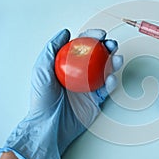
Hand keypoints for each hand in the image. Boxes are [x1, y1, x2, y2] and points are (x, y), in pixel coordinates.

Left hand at [0, 29, 122, 158]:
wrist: (49, 125)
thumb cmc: (42, 99)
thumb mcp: (41, 70)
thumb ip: (51, 50)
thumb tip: (64, 32)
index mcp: (69, 65)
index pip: (83, 46)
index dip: (92, 37)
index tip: (100, 34)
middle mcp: (81, 73)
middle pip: (98, 56)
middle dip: (108, 48)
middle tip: (112, 45)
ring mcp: (90, 86)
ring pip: (106, 70)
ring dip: (114, 63)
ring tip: (117, 59)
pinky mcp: (97, 99)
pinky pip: (107, 89)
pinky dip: (111, 83)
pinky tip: (110, 79)